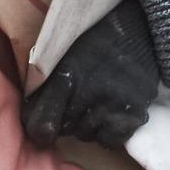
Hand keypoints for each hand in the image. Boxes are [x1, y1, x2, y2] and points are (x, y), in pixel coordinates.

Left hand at [22, 0, 160, 148]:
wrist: (138, 29)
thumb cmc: (93, 41)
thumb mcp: (61, 54)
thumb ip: (42, 85)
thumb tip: (30, 121)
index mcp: (64, 77)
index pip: (40, 123)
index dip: (39, 126)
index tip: (44, 123)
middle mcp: (87, 95)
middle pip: (64, 130)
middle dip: (66, 120)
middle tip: (79, 98)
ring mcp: (112, 106)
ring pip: (86, 136)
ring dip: (87, 125)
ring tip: (96, 102)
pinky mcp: (133, 114)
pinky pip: (110, 141)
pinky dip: (108, 133)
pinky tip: (110, 114)